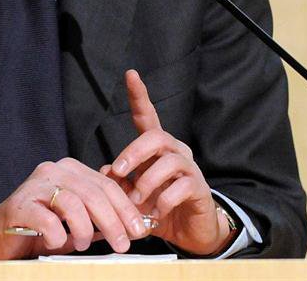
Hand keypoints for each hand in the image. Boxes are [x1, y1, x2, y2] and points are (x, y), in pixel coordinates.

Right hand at [0, 157, 149, 259]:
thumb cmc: (39, 227)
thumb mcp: (75, 220)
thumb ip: (99, 217)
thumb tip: (133, 226)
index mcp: (70, 170)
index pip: (106, 185)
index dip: (125, 208)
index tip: (139, 230)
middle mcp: (53, 171)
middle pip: (93, 193)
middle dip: (113, 221)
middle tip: (122, 244)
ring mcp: (35, 186)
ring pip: (73, 203)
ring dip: (84, 229)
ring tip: (83, 244)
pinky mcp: (19, 205)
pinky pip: (47, 219)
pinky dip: (57, 235)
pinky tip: (57, 242)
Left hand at [105, 69, 230, 256]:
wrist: (189, 232)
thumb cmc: (157, 206)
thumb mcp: (131, 194)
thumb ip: (119, 181)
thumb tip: (106, 170)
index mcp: (157, 148)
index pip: (148, 116)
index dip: (139, 95)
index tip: (130, 74)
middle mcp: (175, 151)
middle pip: (156, 136)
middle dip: (133, 153)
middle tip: (118, 172)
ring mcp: (189, 168)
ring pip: (168, 162)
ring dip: (146, 182)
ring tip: (137, 201)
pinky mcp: (199, 188)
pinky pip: (180, 188)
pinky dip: (162, 202)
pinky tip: (155, 214)